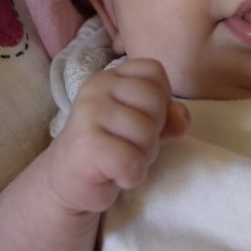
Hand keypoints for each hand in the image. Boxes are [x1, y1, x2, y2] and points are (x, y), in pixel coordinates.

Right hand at [49, 58, 188, 214]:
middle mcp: (97, 87)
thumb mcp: (145, 126)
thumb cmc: (112, 147)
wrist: (68, 180)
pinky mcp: (86, 145)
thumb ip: (169, 117)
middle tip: (131, 145)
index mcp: (112, 77)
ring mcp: (88, 114)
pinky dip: (132, 175)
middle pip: (155, 100)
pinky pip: (131, 161)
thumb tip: (181, 122)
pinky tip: (116, 175)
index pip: (154, 71)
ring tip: (122, 160)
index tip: (140, 119)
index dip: (160, 100)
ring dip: (143, 157)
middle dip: (154, 131)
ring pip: (146, 133)